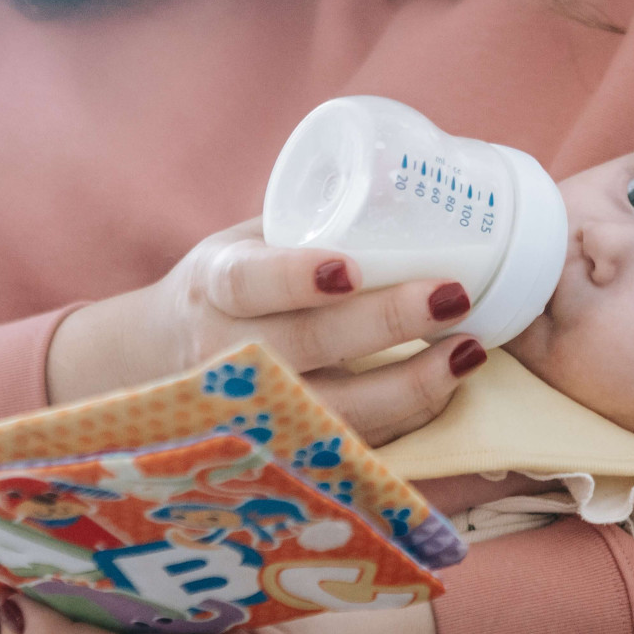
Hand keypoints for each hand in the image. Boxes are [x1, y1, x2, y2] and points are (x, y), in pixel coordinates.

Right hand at [47, 218, 487, 444]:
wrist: (163, 362)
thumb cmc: (233, 288)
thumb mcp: (245, 247)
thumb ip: (305, 227)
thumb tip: (414, 185)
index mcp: (216, 287)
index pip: (249, 283)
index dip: (296, 278)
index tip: (348, 267)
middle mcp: (226, 352)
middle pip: (306, 344)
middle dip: (386, 322)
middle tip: (453, 295)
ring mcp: (253, 409)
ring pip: (335, 408)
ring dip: (411, 384)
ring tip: (470, 351)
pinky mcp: (283, 448)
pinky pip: (351, 441)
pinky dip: (407, 417)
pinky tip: (449, 387)